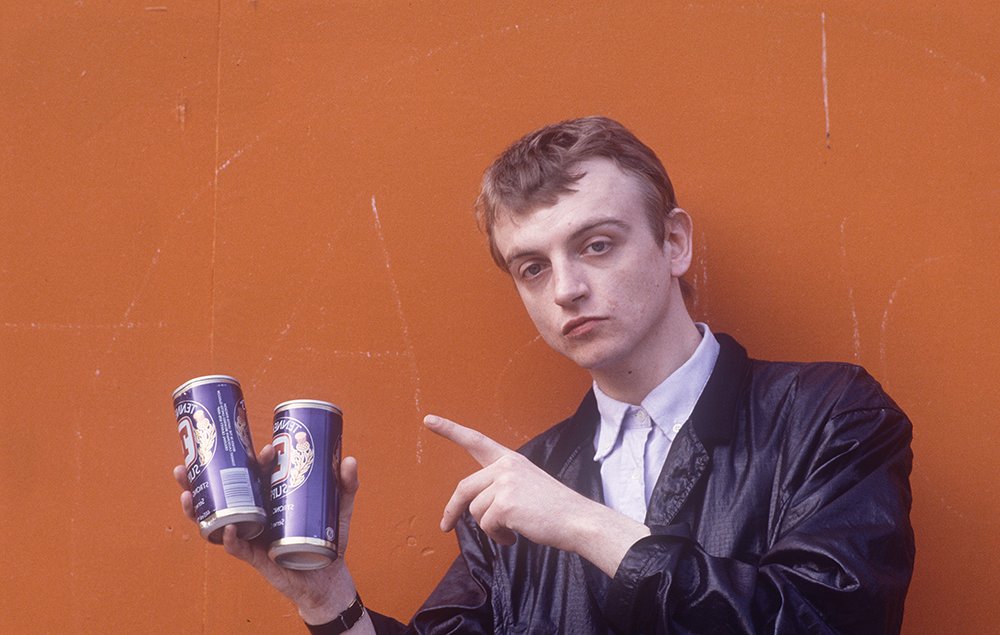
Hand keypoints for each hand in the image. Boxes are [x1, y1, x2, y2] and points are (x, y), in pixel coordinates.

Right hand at [172, 445, 362, 625]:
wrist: (328, 576)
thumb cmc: (329, 538)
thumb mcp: (340, 508)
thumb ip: (347, 485)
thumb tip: (349, 459)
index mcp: (271, 496)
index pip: (256, 474)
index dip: (255, 460)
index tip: (267, 448)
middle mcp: (257, 512)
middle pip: (224, 492)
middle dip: (200, 477)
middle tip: (186, 464)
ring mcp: (252, 533)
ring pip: (218, 517)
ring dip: (197, 506)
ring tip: (186, 492)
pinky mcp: (255, 555)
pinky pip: (236, 546)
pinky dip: (229, 537)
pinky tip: (228, 527)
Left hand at [424, 414, 649, 576]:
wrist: (577, 520)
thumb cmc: (554, 509)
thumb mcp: (527, 485)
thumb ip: (500, 486)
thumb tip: (474, 505)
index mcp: (510, 460)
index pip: (476, 441)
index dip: (450, 430)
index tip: (429, 420)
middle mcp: (505, 466)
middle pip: (464, 488)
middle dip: (452, 510)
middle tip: (444, 527)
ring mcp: (504, 483)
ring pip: (476, 511)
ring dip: (491, 528)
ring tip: (512, 530)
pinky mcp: (504, 502)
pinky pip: (486, 525)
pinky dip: (498, 536)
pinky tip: (515, 536)